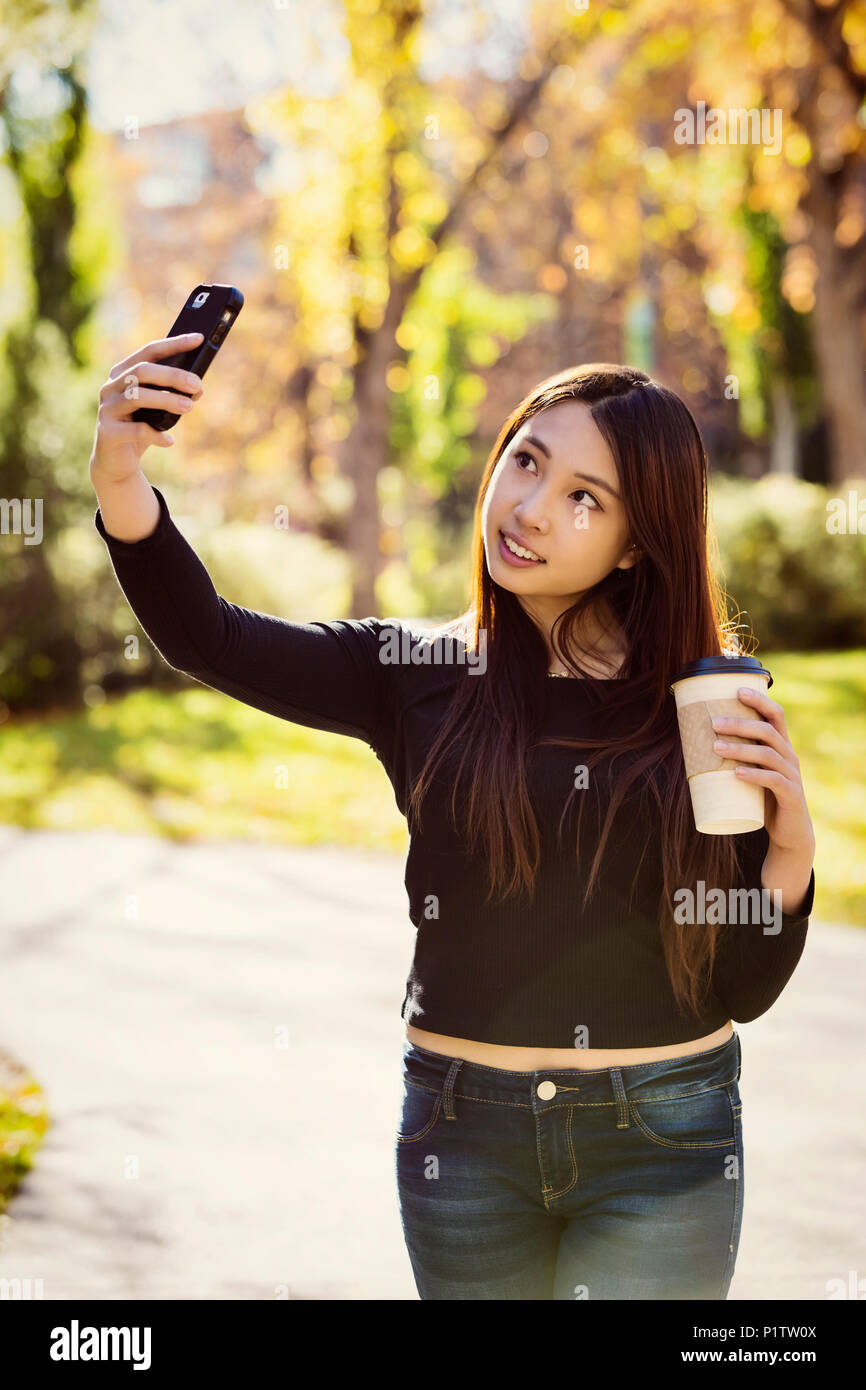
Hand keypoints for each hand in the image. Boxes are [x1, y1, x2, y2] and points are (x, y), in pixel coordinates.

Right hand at [89, 332, 204, 483]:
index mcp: (123, 373)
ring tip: (189, 407)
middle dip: (172, 375)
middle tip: (197, 384)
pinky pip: (135, 430)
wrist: (116, 462)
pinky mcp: (107, 432)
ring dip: (166, 400)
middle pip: (142, 371)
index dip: (174, 344)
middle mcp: (111, 386)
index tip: (198, 338)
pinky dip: (155, 435)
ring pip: (137, 396)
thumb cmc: (140, 428)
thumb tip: (198, 388)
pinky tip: (169, 441)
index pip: (149, 351)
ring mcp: (107, 408)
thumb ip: (175, 395)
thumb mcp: (159, 410)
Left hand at [711, 686, 815, 856]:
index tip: (737, 690)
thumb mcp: (750, 772)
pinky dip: (754, 775)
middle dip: (739, 724)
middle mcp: (789, 755)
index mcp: (781, 746)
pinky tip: (737, 773)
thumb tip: (692, 744)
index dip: (759, 700)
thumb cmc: (763, 797)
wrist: (789, 831)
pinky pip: (774, 780)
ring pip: (767, 754)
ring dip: (740, 748)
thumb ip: (733, 758)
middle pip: (767, 730)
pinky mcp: (791, 794)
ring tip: (715, 748)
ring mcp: (792, 775)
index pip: (776, 715)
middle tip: (713, 724)